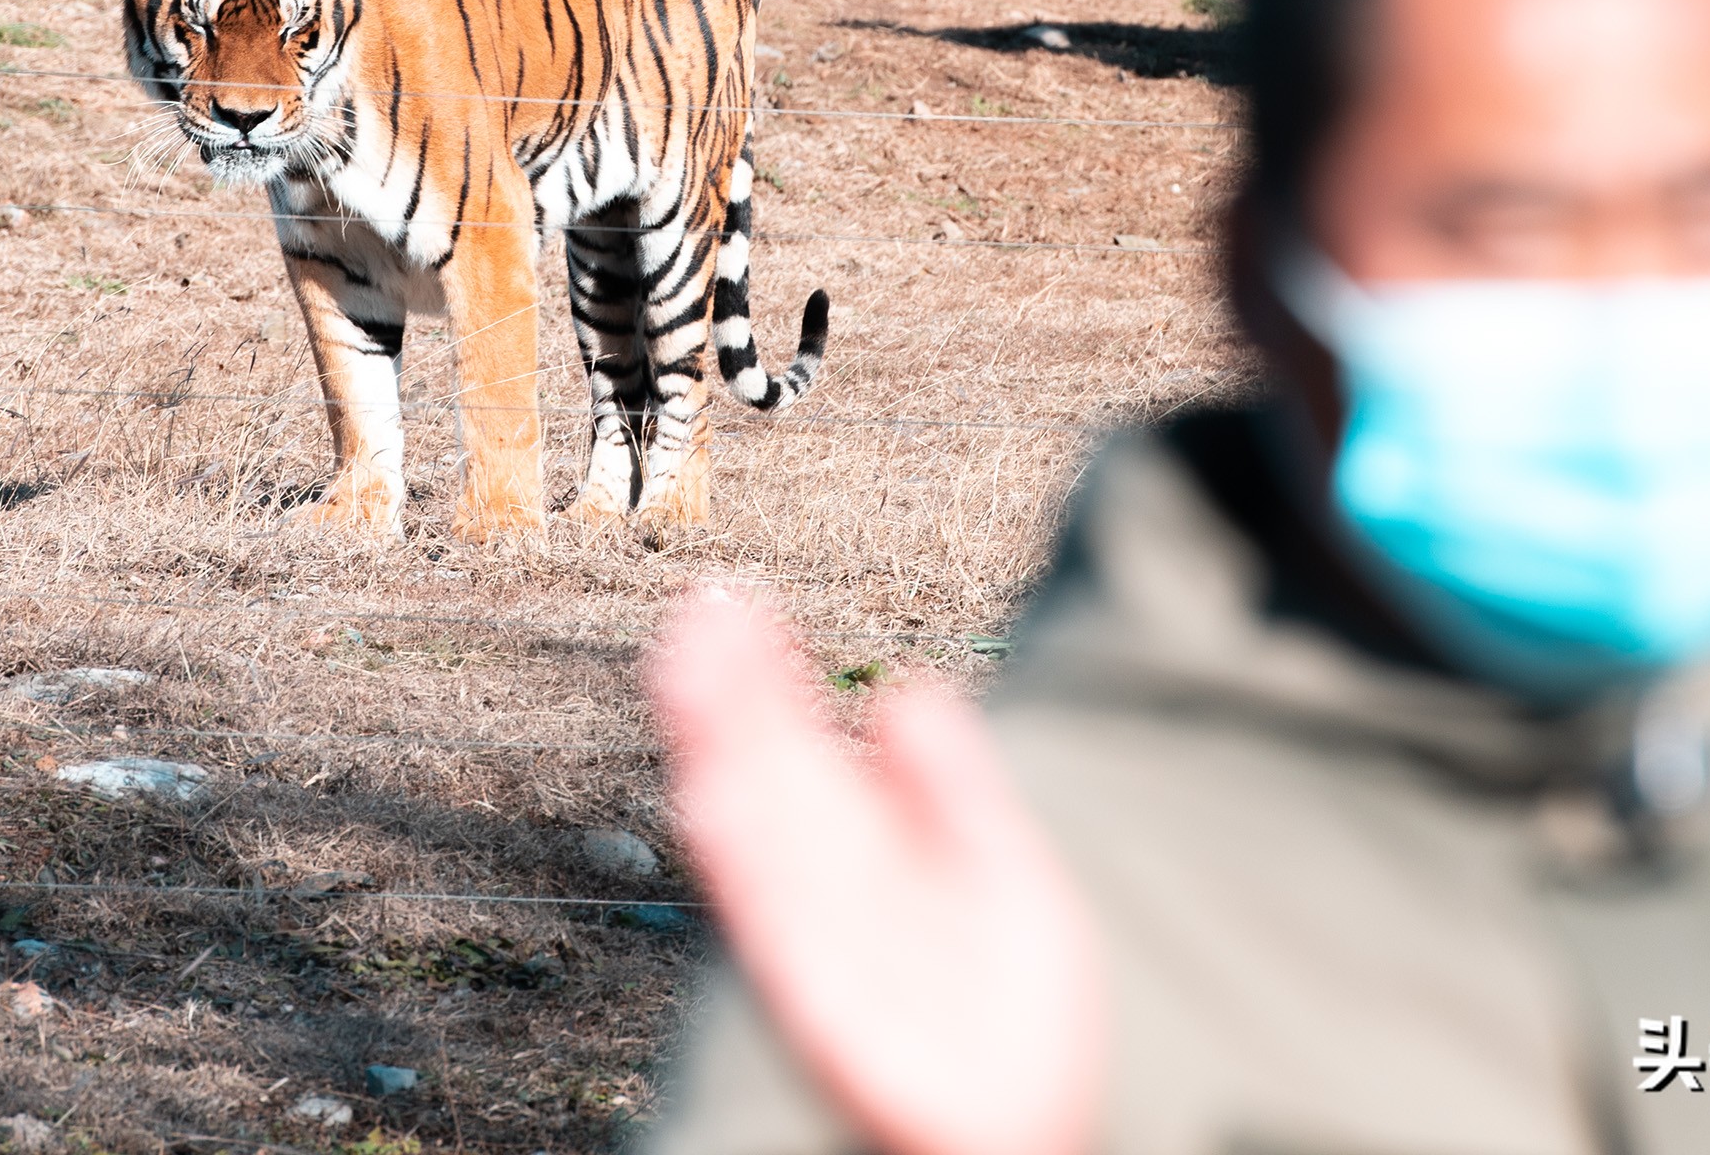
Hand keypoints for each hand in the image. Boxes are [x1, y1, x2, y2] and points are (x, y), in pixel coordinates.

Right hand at [648, 591, 1104, 1154]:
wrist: (1021, 1124)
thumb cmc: (1004, 1010)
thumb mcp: (997, 868)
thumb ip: (953, 784)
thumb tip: (906, 687)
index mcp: (862, 852)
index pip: (798, 747)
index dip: (763, 679)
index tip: (731, 606)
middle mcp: (827, 891)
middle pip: (769, 776)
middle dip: (732, 697)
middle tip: (699, 611)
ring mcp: (822, 945)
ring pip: (759, 832)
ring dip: (721, 753)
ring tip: (688, 669)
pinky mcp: (828, 1005)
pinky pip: (778, 923)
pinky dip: (743, 861)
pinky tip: (709, 794)